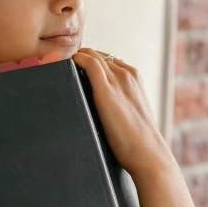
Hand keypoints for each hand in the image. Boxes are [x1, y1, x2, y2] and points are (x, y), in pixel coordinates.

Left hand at [72, 47, 169, 176]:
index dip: (91, 60)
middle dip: (81, 56)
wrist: (147, 152)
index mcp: (134, 77)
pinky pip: (89, 64)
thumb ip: (118, 100)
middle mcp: (127, 74)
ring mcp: (118, 80)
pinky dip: (76, 60)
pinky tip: (66, 66)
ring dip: (76, 57)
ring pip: (92, 55)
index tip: (77, 67)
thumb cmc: (137, 139)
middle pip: (98, 54)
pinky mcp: (106, 91)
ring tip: (60, 66)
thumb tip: (100, 104)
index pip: (108, 58)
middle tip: (63, 65)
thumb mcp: (129, 111)